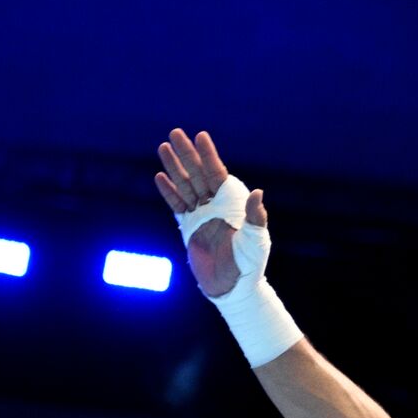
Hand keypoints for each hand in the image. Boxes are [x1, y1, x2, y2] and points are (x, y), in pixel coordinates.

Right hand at [154, 128, 266, 297]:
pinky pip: (177, 205)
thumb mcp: (256, 239)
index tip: (201, 136)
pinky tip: (160, 177)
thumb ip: (255, 216)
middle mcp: (216, 206)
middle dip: (187, 154)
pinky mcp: (189, 228)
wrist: (232, 286)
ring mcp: (201, 215)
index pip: (218, 174)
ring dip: (174, 167)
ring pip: (185, 185)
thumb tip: (257, 192)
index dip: (209, 155)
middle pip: (198, 174)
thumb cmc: (250, 263)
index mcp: (233, 204)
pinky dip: (169, 192)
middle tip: (175, 132)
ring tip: (163, 147)